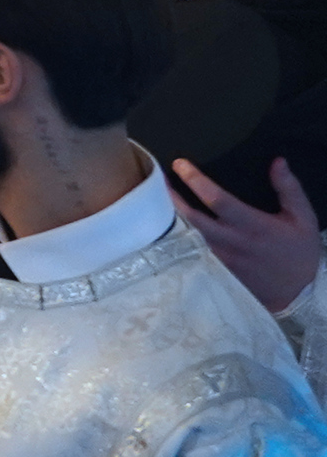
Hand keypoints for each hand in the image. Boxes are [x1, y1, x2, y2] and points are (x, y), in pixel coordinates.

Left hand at [170, 157, 320, 317]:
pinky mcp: (215, 271)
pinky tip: (165, 225)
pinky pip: (190, 251)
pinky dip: (177, 237)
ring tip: (153, 198)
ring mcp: (220, 259)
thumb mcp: (303, 218)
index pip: (217, 199)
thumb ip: (288, 189)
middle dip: (170, 197)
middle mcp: (232, 242)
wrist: (298, 294)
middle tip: (155, 179)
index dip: (196, 180)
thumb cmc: (299, 253)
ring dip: (170, 216)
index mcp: (253, 225)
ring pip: (187, 235)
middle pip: (191, 217)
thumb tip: (278, 162)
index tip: (179, 164)